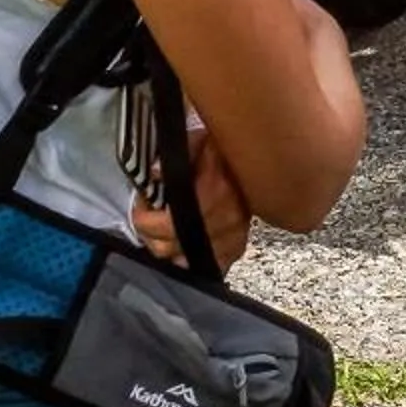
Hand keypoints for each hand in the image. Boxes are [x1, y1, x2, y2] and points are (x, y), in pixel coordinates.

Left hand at [137, 127, 252, 272]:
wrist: (264, 160)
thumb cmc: (230, 150)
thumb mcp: (201, 141)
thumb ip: (175, 154)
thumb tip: (153, 173)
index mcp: (211, 194)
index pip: (162, 225)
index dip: (142, 217)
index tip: (141, 202)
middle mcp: (223, 221)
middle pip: (167, 248)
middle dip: (150, 233)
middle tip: (149, 215)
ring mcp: (232, 237)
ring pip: (183, 261)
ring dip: (169, 247)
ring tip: (165, 228)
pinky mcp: (238, 245)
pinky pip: (208, 265)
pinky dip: (194, 258)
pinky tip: (188, 242)